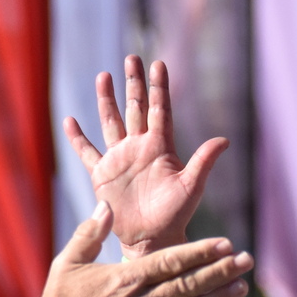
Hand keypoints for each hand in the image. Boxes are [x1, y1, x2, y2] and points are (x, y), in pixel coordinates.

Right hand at [31, 203, 251, 296]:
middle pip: (188, 284)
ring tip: (241, 287)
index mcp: (125, 279)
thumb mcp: (69, 263)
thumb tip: (107, 204)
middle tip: (247, 260)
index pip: (171, 261)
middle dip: (220, 271)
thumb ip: (90, 234)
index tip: (226, 244)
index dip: (201, 252)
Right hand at [64, 56, 227, 256]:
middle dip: (134, 83)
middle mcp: (139, 147)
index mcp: (160, 147)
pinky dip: (77, 138)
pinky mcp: (102, 174)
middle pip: (136, 108)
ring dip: (107, 100)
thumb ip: (204, 162)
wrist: (152, 238)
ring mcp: (119, 158)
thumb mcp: (191, 187)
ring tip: (104, 75)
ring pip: (111, 122)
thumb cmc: (176, 215)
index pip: (160, 110)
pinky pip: (87, 152)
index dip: (159, 88)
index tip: (159, 64)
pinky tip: (70, 121)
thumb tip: (225, 140)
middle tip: (132, 57)